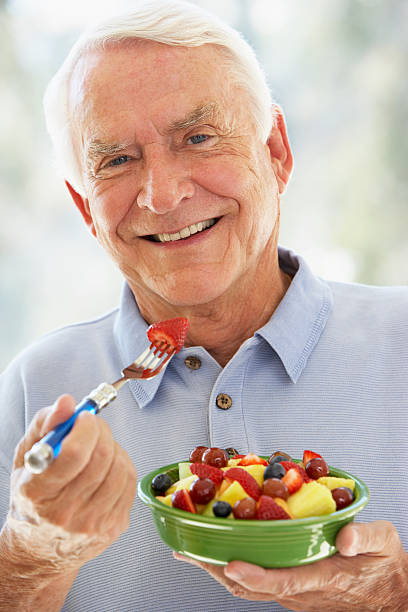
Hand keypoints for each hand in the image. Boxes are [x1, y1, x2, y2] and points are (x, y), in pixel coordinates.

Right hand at [3, 395, 136, 574]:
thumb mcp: (25, 459)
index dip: (86, 428)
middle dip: (101, 431)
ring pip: (119, 469)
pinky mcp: (113, 528)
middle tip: (93, 425)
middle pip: (101, 459)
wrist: (39, 550)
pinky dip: (122, 465)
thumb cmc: (31, 500)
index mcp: (37, 494)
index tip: (84, 417)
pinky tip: (108, 465)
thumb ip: (43, 425)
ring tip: (99, 446)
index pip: (74, 454)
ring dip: (113, 447)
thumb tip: (67, 402)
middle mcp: (64, 513)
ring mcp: (92, 524)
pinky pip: (129, 484)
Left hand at [175, 521, 407, 610]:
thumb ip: (366, 536)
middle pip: (251, 587)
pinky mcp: (292, 588)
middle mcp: (301, 589)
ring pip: (249, 587)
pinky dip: (233, 567)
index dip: (254, 574)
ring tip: (192, 551)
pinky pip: (256, 582)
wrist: (391, 596)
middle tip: (189, 551)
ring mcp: (294, 592)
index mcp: (322, 577)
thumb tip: (347, 537)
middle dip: (217, 570)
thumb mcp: (384, 544)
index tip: (230, 561)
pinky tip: (221, 552)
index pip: (282, 580)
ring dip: (218, 569)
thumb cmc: (384, 567)